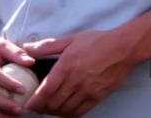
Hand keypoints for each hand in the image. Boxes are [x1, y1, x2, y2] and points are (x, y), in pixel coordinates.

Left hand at [24, 31, 139, 117]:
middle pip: (54, 103)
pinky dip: (70, 114)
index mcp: (66, 66)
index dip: (35, 101)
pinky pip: (81, 111)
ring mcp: (88, 91)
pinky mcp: (98, 97)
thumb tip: (27, 48)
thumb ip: (47, 46)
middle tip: (37, 107)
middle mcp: (75, 81)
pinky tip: (66, 111)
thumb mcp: (70, 39)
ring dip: (55, 112)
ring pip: (66, 109)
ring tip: (50, 109)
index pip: (46, 90)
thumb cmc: (96, 41)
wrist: (123, 48)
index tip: (28, 105)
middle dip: (43, 108)